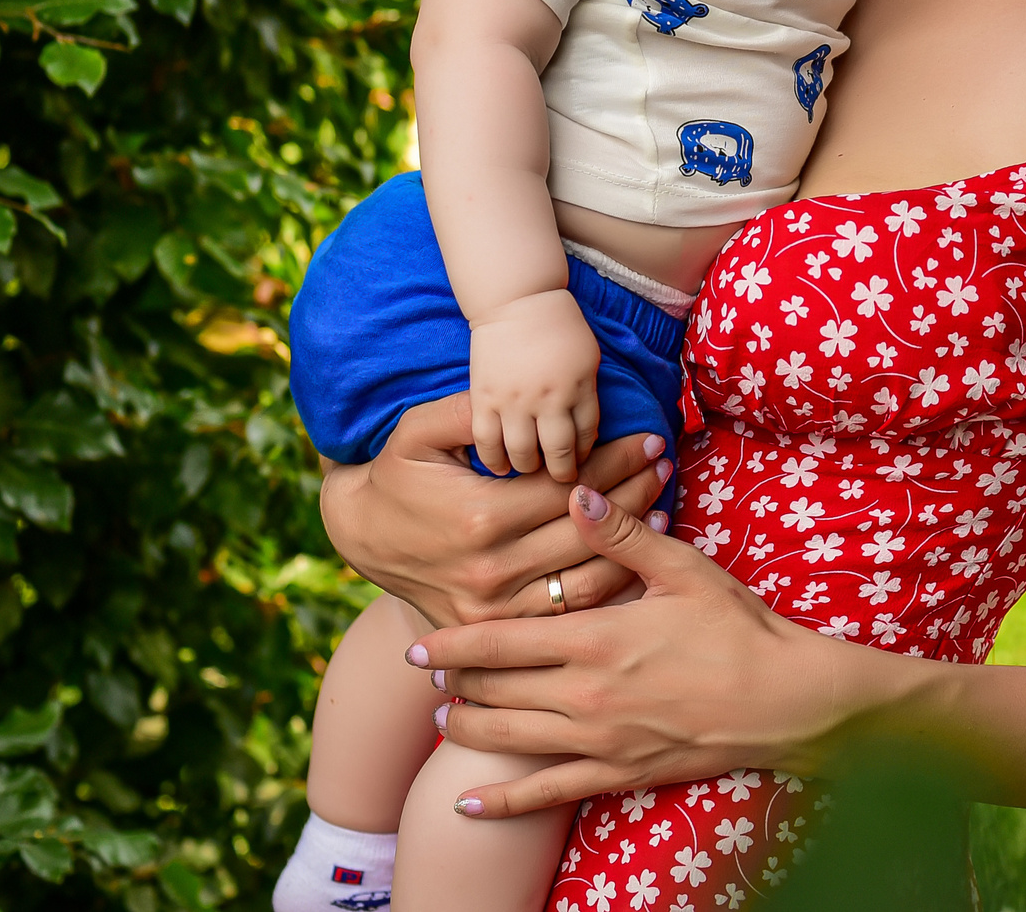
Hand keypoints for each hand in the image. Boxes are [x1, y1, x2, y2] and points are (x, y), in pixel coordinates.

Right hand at [319, 393, 672, 627]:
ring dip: (632, 543)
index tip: (649, 439)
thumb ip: (470, 411)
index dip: (615, 460)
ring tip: (661, 507)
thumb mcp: (419, 431)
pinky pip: (567, 612)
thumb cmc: (398, 473)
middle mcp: (491, 570)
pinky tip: (633, 558)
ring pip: (587, 579)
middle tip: (665, 466)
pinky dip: (608, 586)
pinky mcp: (496, 629)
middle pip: (586, 532)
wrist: (361, 535)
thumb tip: (521, 396)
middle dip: (634, 493)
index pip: (570, 487)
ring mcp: (495, 608)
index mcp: (480, 518)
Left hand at [409, 484, 929, 815]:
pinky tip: (466, 802)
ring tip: (443, 717)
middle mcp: (586, 694)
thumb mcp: (684, 570)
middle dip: (455, 680)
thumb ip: (623, 535)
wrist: (786, 701)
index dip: (454, 641)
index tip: (418, 641)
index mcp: (596, 638)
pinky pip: (547, 792)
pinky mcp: (618, 773)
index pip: (504, 638)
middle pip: (498, 688)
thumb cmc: (739, 628)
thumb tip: (575, 495)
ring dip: (469, 727)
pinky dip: (502, 801)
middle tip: (423, 671)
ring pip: (511, 737)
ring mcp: (599, 740)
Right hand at [469, 286, 602, 480]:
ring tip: (532, 473)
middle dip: (564, 474)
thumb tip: (587, 438)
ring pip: (523, 455)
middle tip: (562, 481)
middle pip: (559, 455)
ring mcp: (514, 401)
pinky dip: (494, 460)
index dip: (588, 458)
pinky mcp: (484, 398)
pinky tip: (501, 468)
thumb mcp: (588, 359)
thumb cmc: (558, 326)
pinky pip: (487, 442)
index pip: (587, 439)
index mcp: (578, 388)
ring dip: (530, 469)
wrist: (517, 299)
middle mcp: (548, 399)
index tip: (585, 467)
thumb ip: (587, 398)